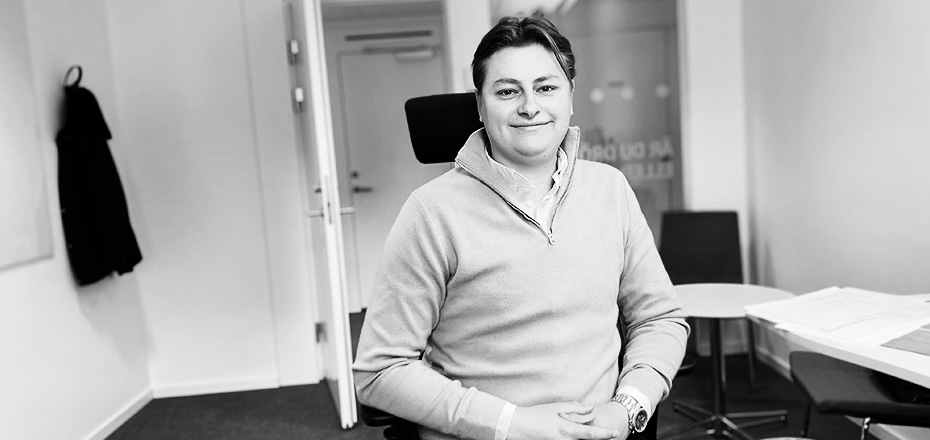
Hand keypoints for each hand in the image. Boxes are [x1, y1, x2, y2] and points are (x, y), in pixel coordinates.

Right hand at [507, 401, 621, 439]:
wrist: (516, 426)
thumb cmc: (535, 415)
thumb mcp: (555, 408)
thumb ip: (574, 408)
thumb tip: (590, 409)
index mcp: (565, 429)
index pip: (590, 433)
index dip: (604, 433)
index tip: (615, 433)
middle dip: (597, 438)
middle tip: (607, 435)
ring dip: (584, 438)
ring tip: (586, 432)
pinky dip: (574, 439)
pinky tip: (573, 434)